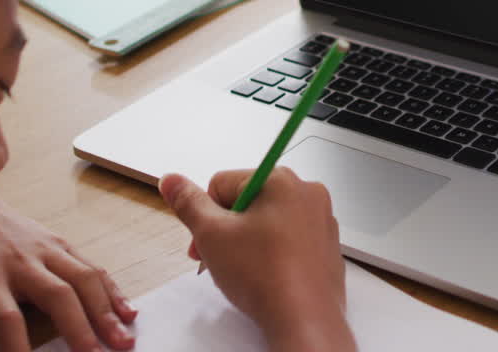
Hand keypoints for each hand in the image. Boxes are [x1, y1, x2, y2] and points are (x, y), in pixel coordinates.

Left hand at [0, 193, 136, 351]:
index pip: (5, 320)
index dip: (17, 349)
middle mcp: (19, 261)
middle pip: (58, 295)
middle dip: (81, 328)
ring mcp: (43, 249)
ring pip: (83, 278)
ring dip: (106, 310)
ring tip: (124, 338)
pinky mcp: (57, 243)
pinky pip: (90, 265)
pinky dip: (111, 289)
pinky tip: (126, 310)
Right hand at [159, 169, 354, 351]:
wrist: (304, 320)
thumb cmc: (264, 277)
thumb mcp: (211, 235)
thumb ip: (188, 203)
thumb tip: (171, 181)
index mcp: (279, 179)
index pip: (222, 183)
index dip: (206, 215)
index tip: (205, 242)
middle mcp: (306, 192)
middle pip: (246, 201)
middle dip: (227, 229)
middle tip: (220, 258)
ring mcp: (320, 219)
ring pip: (267, 221)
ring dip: (248, 241)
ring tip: (245, 270)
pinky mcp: (326, 244)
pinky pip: (289, 238)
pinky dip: (273, 252)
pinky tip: (266, 275)